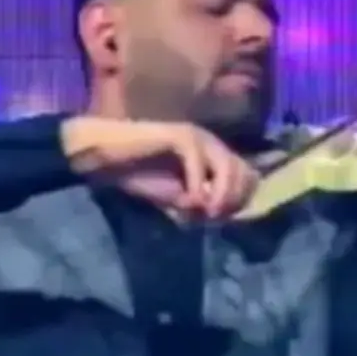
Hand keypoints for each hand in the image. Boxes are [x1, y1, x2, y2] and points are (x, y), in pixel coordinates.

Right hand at [61, 117, 259, 219]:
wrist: (107, 159)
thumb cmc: (139, 176)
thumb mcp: (176, 199)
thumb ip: (199, 205)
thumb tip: (216, 212)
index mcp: (215, 156)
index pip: (250, 177)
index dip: (241, 200)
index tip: (222, 220)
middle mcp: (212, 143)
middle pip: (244, 173)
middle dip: (233, 200)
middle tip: (212, 218)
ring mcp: (197, 136)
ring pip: (228, 167)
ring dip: (220, 194)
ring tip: (206, 213)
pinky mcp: (179, 135)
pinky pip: (200, 163)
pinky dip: (197, 186)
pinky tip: (186, 200)